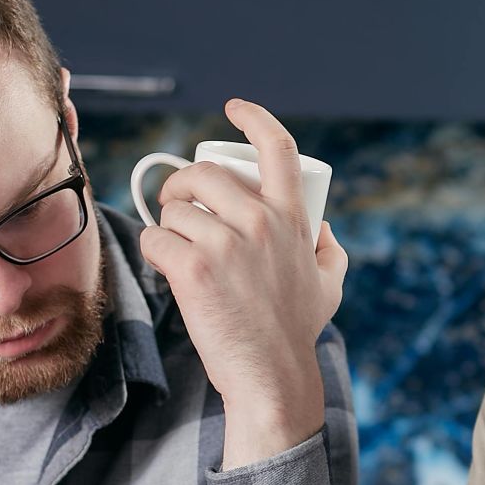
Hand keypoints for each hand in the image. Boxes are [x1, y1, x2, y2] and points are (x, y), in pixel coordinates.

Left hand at [137, 98, 347, 467]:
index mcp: (292, 217)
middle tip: (176, 204)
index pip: (277, 147)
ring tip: (176, 247)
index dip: (253, 118)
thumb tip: (322, 227)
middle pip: (203, 173)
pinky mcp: (193, 269)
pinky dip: (154, 250)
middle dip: (181, 183)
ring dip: (167, 225)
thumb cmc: (296, 331)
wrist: (271, 375)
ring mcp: (225, 244)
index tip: (233, 109)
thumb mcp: (329, 283)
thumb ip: (330, 250)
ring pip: (174, 209)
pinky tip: (166, 266)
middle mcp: (260, 222)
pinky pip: (156, 239)